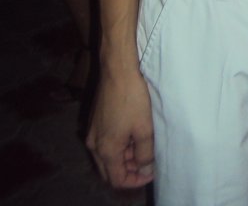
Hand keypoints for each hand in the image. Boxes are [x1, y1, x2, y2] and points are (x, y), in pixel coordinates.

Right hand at [86, 67, 154, 188]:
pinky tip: (133, 133)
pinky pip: (105, 142)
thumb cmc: (132, 98)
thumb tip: (145, 169)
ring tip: (143, 145)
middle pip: (110, 170)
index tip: (151, 172)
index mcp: (105, 150)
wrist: (117, 69)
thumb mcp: (144, 128)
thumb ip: (145, 153)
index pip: (117, 180)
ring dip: (125, 157)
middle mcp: (94, 144)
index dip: (136, 180)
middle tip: (148, 161)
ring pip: (107, 156)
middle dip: (129, 170)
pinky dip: (119, 145)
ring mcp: (92, 132)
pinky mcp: (95, 120)